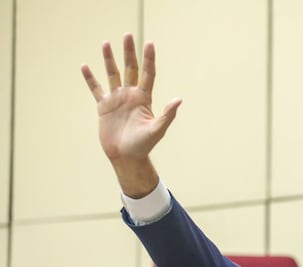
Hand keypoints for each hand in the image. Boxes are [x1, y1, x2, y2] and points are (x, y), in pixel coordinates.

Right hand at [81, 33, 181, 197]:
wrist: (126, 157)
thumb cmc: (144, 146)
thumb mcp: (157, 129)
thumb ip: (167, 114)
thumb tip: (179, 100)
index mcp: (144, 99)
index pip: (147, 74)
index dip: (149, 59)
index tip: (149, 43)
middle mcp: (130, 96)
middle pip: (129, 69)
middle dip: (129, 52)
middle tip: (127, 35)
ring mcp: (117, 100)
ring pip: (112, 74)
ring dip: (108, 59)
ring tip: (105, 43)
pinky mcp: (104, 107)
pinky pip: (96, 89)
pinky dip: (90, 79)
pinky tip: (85, 66)